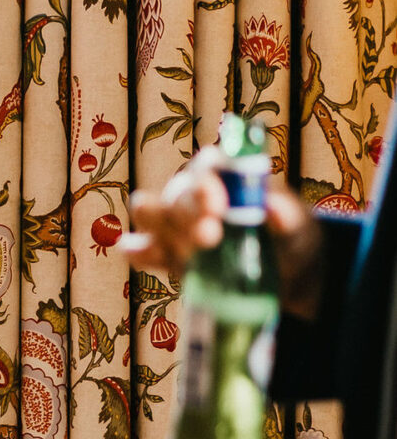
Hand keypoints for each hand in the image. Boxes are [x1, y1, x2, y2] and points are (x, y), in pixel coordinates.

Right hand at [119, 153, 324, 316]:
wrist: (283, 273)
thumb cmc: (290, 237)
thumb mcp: (299, 227)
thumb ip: (288, 216)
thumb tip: (272, 206)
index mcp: (226, 176)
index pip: (206, 166)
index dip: (205, 183)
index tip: (218, 208)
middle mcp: (195, 194)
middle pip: (177, 193)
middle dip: (188, 215)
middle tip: (210, 238)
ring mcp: (176, 225)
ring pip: (152, 215)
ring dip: (163, 231)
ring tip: (190, 256)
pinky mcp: (167, 255)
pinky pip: (142, 249)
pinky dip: (140, 251)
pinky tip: (146, 254)